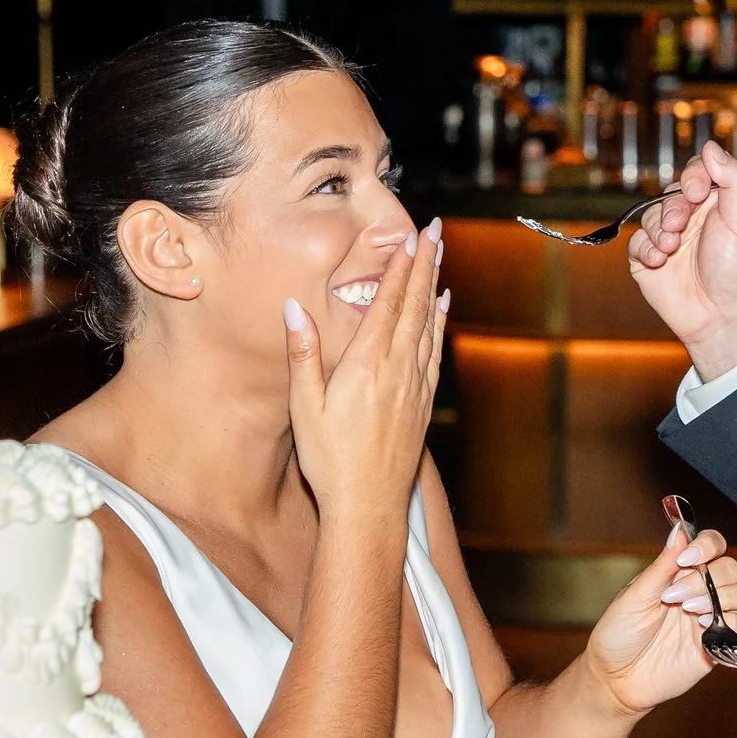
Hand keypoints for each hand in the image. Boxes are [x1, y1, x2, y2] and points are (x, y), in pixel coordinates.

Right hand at [286, 222, 447, 521]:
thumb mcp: (305, 408)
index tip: (411, 238)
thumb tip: (294, 309)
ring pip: (430, 325)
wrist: (369, 507)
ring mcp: (415, 387)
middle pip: (416, 307)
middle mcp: (398, 371)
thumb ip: (303, 355)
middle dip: (426, 265)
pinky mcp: (423, 404)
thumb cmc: (330, 462)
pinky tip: (442, 310)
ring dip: (435, 287)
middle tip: (436, 231)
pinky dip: (440, 324)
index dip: (400, 269)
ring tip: (441, 258)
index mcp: (367, 366)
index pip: (387, 305)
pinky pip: (435, 352)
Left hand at [582, 523, 736, 713]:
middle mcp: (701, 591)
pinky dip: (730, 622)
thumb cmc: (618, 634)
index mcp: (680, 573)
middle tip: (676, 598)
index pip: (712, 545)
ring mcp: (712, 617)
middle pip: (731, 568)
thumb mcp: (635, 596)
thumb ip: (663, 565)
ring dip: (724, 597)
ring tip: (691, 611)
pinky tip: (701, 629)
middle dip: (708, 578)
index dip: (707, 545)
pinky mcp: (718, 644)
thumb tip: (679, 530)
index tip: (687, 559)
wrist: (616, 678)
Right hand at [627, 139, 736, 380]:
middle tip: (680, 225)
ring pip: (650, 217)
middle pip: (668, 194)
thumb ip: (733, 179)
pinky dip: (645, 249)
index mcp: (716, 205)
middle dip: (672, 207)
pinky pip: (636, 243)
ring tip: (671, 248)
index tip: (697, 192)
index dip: (692, 177)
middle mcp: (692, 219)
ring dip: (658, 230)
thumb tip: (711, 146)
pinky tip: (658, 260)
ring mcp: (668, 240)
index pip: (697, 173)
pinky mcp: (648, 262)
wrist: (722, 318)